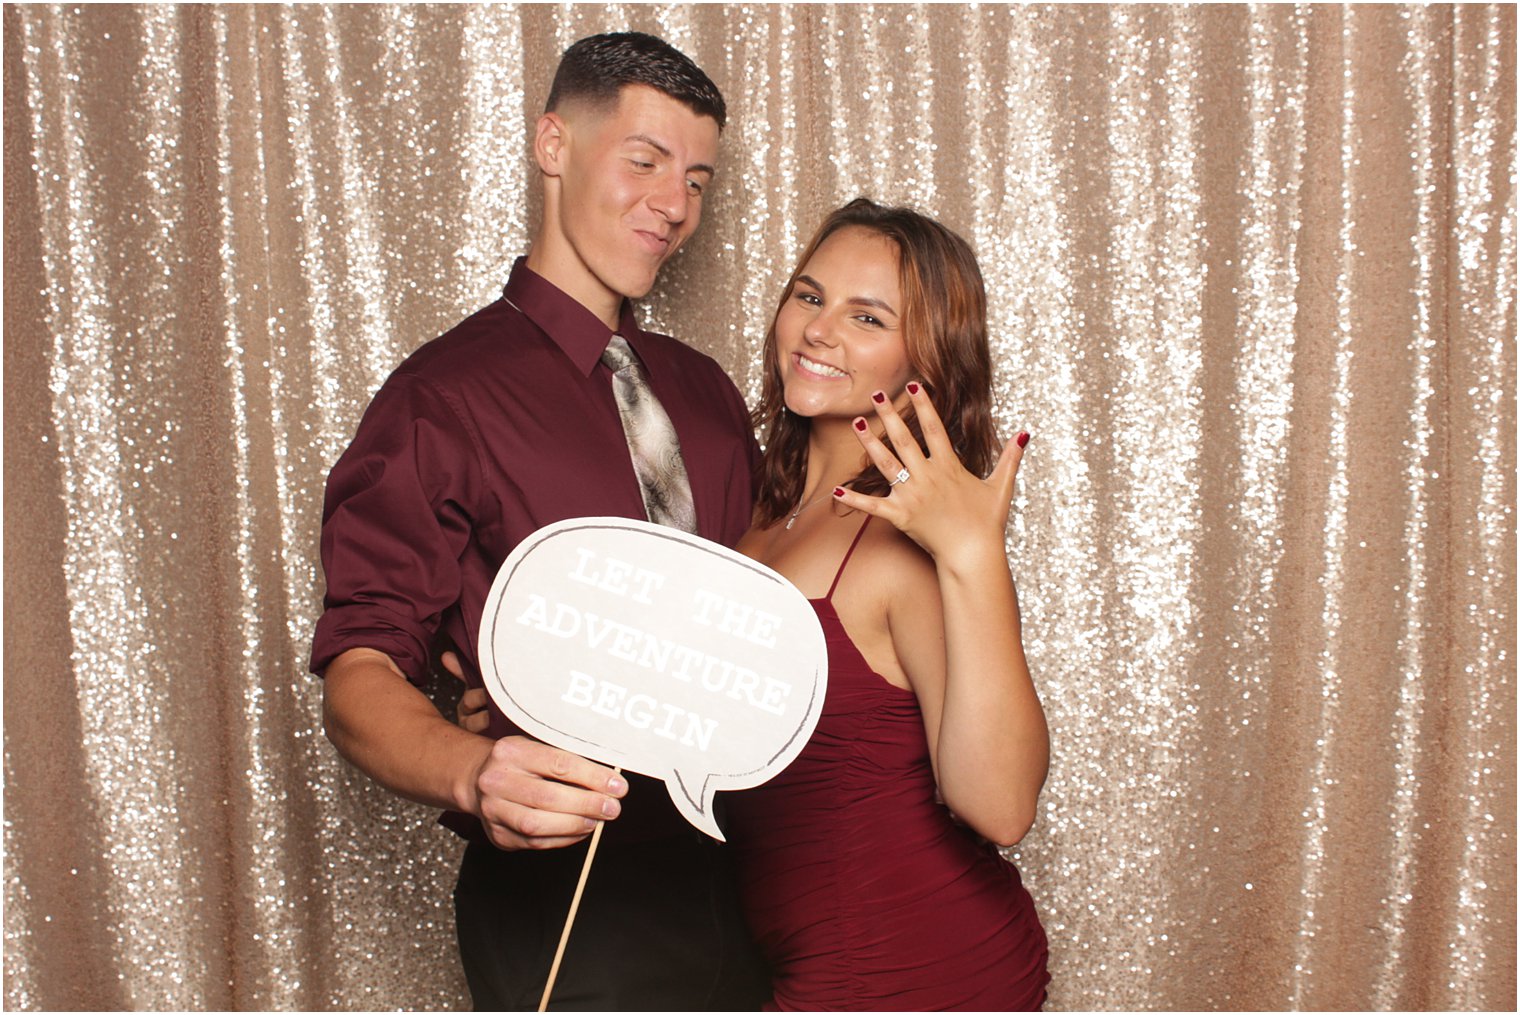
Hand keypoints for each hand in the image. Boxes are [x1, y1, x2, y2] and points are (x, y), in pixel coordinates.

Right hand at [438, 653, 626, 849]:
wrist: (477, 779)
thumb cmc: (520, 762)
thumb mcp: (538, 747)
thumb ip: (568, 761)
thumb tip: (610, 780)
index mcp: (511, 751)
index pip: (558, 764)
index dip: (592, 777)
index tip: (618, 785)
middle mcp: (496, 780)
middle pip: (548, 797)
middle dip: (587, 804)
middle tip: (613, 808)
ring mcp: (493, 810)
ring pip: (538, 824)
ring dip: (575, 825)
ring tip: (597, 820)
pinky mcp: (497, 835)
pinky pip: (535, 842)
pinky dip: (563, 838)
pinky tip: (580, 830)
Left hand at [832, 382, 1027, 570]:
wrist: (973, 555)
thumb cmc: (988, 523)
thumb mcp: (1002, 486)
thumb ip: (1010, 458)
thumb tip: (1025, 433)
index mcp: (949, 467)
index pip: (935, 428)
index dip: (924, 406)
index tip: (914, 385)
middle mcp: (927, 477)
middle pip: (905, 439)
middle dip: (890, 415)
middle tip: (876, 394)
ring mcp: (912, 496)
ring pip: (886, 464)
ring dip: (870, 442)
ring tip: (857, 422)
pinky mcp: (900, 516)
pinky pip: (873, 505)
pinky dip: (854, 499)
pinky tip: (836, 490)